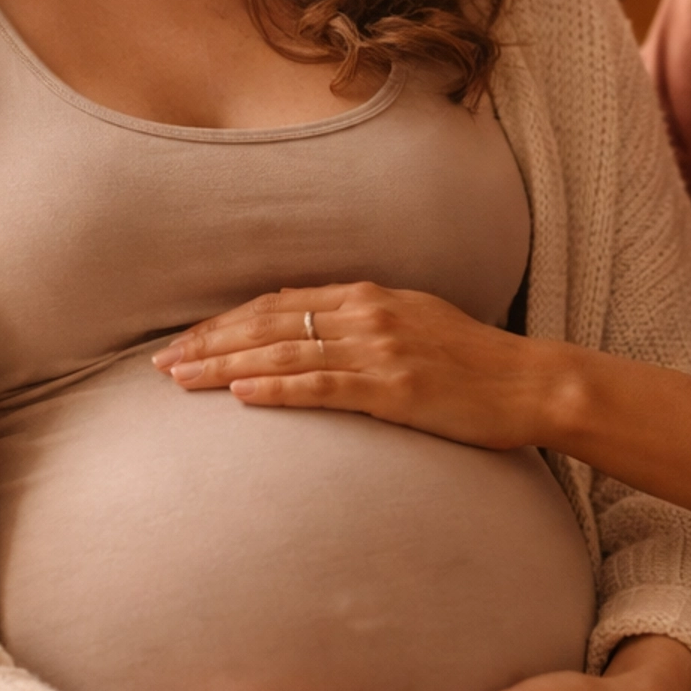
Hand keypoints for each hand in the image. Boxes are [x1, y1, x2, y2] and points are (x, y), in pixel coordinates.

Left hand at [154, 282, 574, 451]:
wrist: (529, 384)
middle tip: (161, 363)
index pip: (280, 304)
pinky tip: (240, 396)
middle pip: (270, 324)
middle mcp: (368, 314)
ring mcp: (381, 350)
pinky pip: (323, 387)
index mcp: (370, 295)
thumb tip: (314, 336)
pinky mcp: (394, 389)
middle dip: (210, 342)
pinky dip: (277, 390)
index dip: (227, 321)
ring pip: (285, 354)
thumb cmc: (474, 362)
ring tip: (181, 380)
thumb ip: (365, 322)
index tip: (187, 339)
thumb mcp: (415, 322)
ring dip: (226, 367)